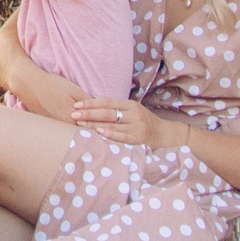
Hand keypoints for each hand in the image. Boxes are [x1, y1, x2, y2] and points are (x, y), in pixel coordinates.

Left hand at [66, 96, 184, 149]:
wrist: (165, 135)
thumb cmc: (144, 123)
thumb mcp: (133, 112)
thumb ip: (117, 109)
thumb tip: (93, 105)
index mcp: (130, 105)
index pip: (107, 102)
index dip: (91, 103)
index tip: (77, 105)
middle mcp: (134, 113)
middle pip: (107, 113)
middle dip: (88, 113)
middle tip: (73, 114)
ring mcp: (138, 126)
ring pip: (112, 124)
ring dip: (94, 124)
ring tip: (80, 124)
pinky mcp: (140, 138)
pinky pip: (123, 136)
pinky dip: (110, 134)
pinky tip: (99, 133)